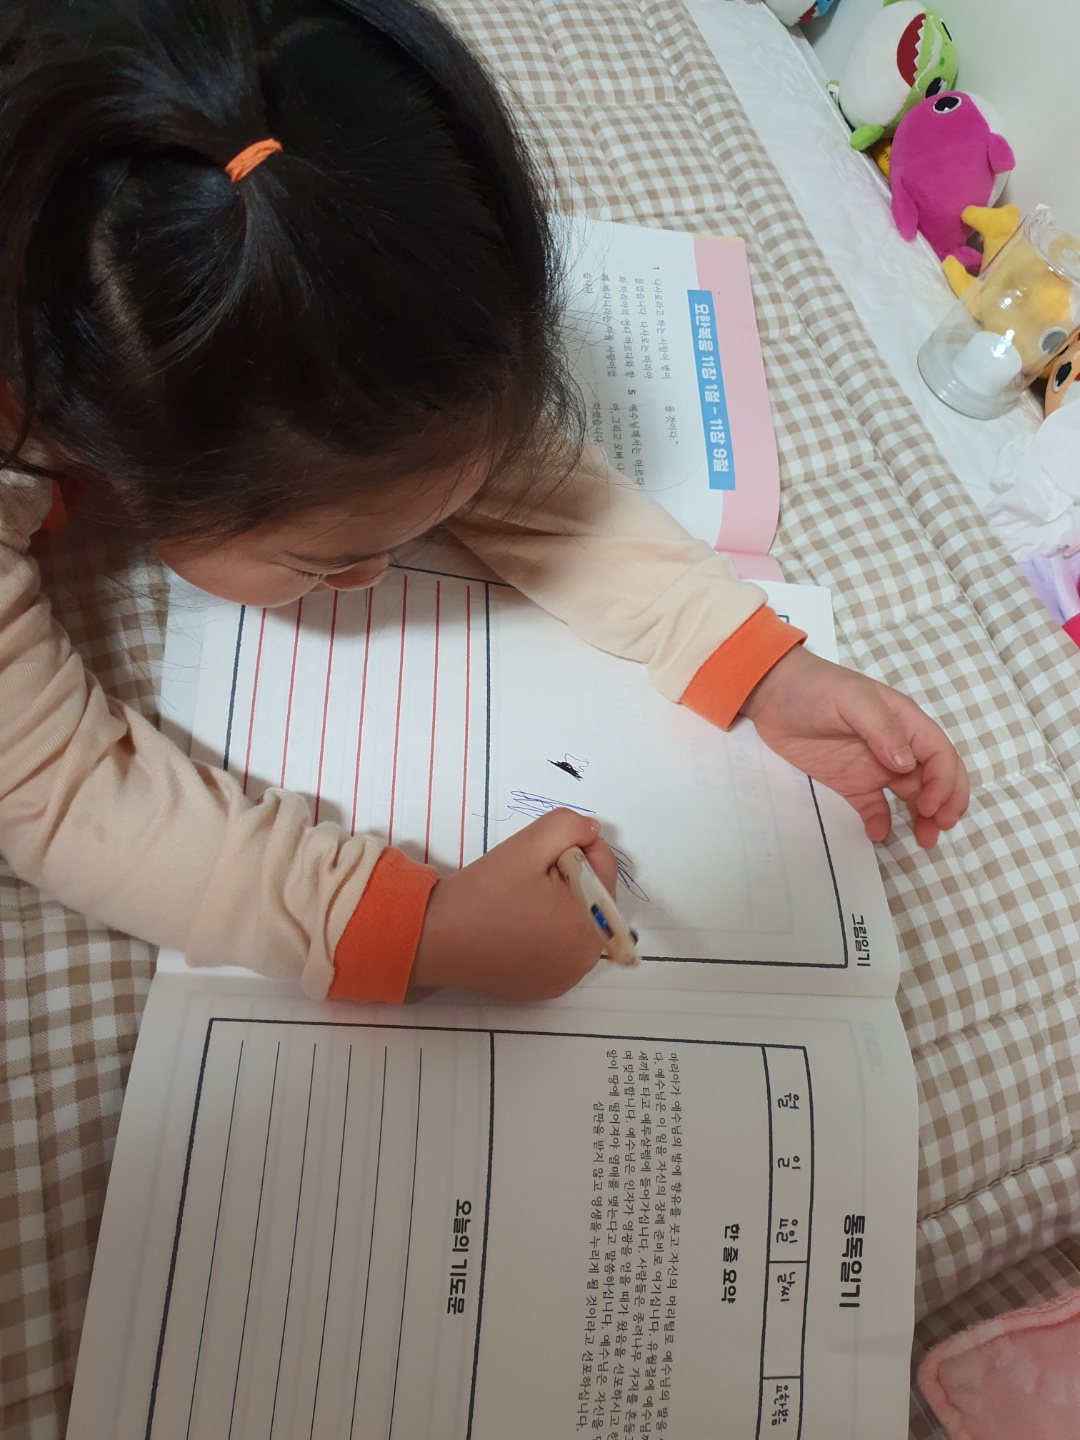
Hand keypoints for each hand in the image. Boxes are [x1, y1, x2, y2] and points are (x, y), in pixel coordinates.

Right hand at [410, 808, 618, 999]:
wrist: (434, 938)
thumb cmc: (481, 894)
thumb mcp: (527, 844)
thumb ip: (569, 826)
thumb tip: (591, 831)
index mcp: (589, 927)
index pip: (603, 868)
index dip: (571, 850)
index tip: (535, 859)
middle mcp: (585, 961)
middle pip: (594, 897)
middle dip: (568, 879)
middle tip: (525, 880)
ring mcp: (566, 978)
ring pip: (578, 921)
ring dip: (559, 904)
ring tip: (519, 902)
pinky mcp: (546, 987)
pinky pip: (561, 947)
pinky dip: (547, 931)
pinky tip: (516, 925)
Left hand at [741, 646, 968, 847]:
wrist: (772, 694)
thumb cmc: (815, 688)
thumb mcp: (851, 699)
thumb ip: (881, 728)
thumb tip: (906, 764)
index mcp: (905, 722)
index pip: (939, 754)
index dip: (943, 782)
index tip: (929, 806)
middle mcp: (896, 746)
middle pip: (934, 777)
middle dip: (944, 803)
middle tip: (938, 829)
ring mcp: (873, 766)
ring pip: (911, 795)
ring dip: (922, 817)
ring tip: (923, 840)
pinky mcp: (849, 782)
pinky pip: (873, 807)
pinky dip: (880, 822)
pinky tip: (877, 834)